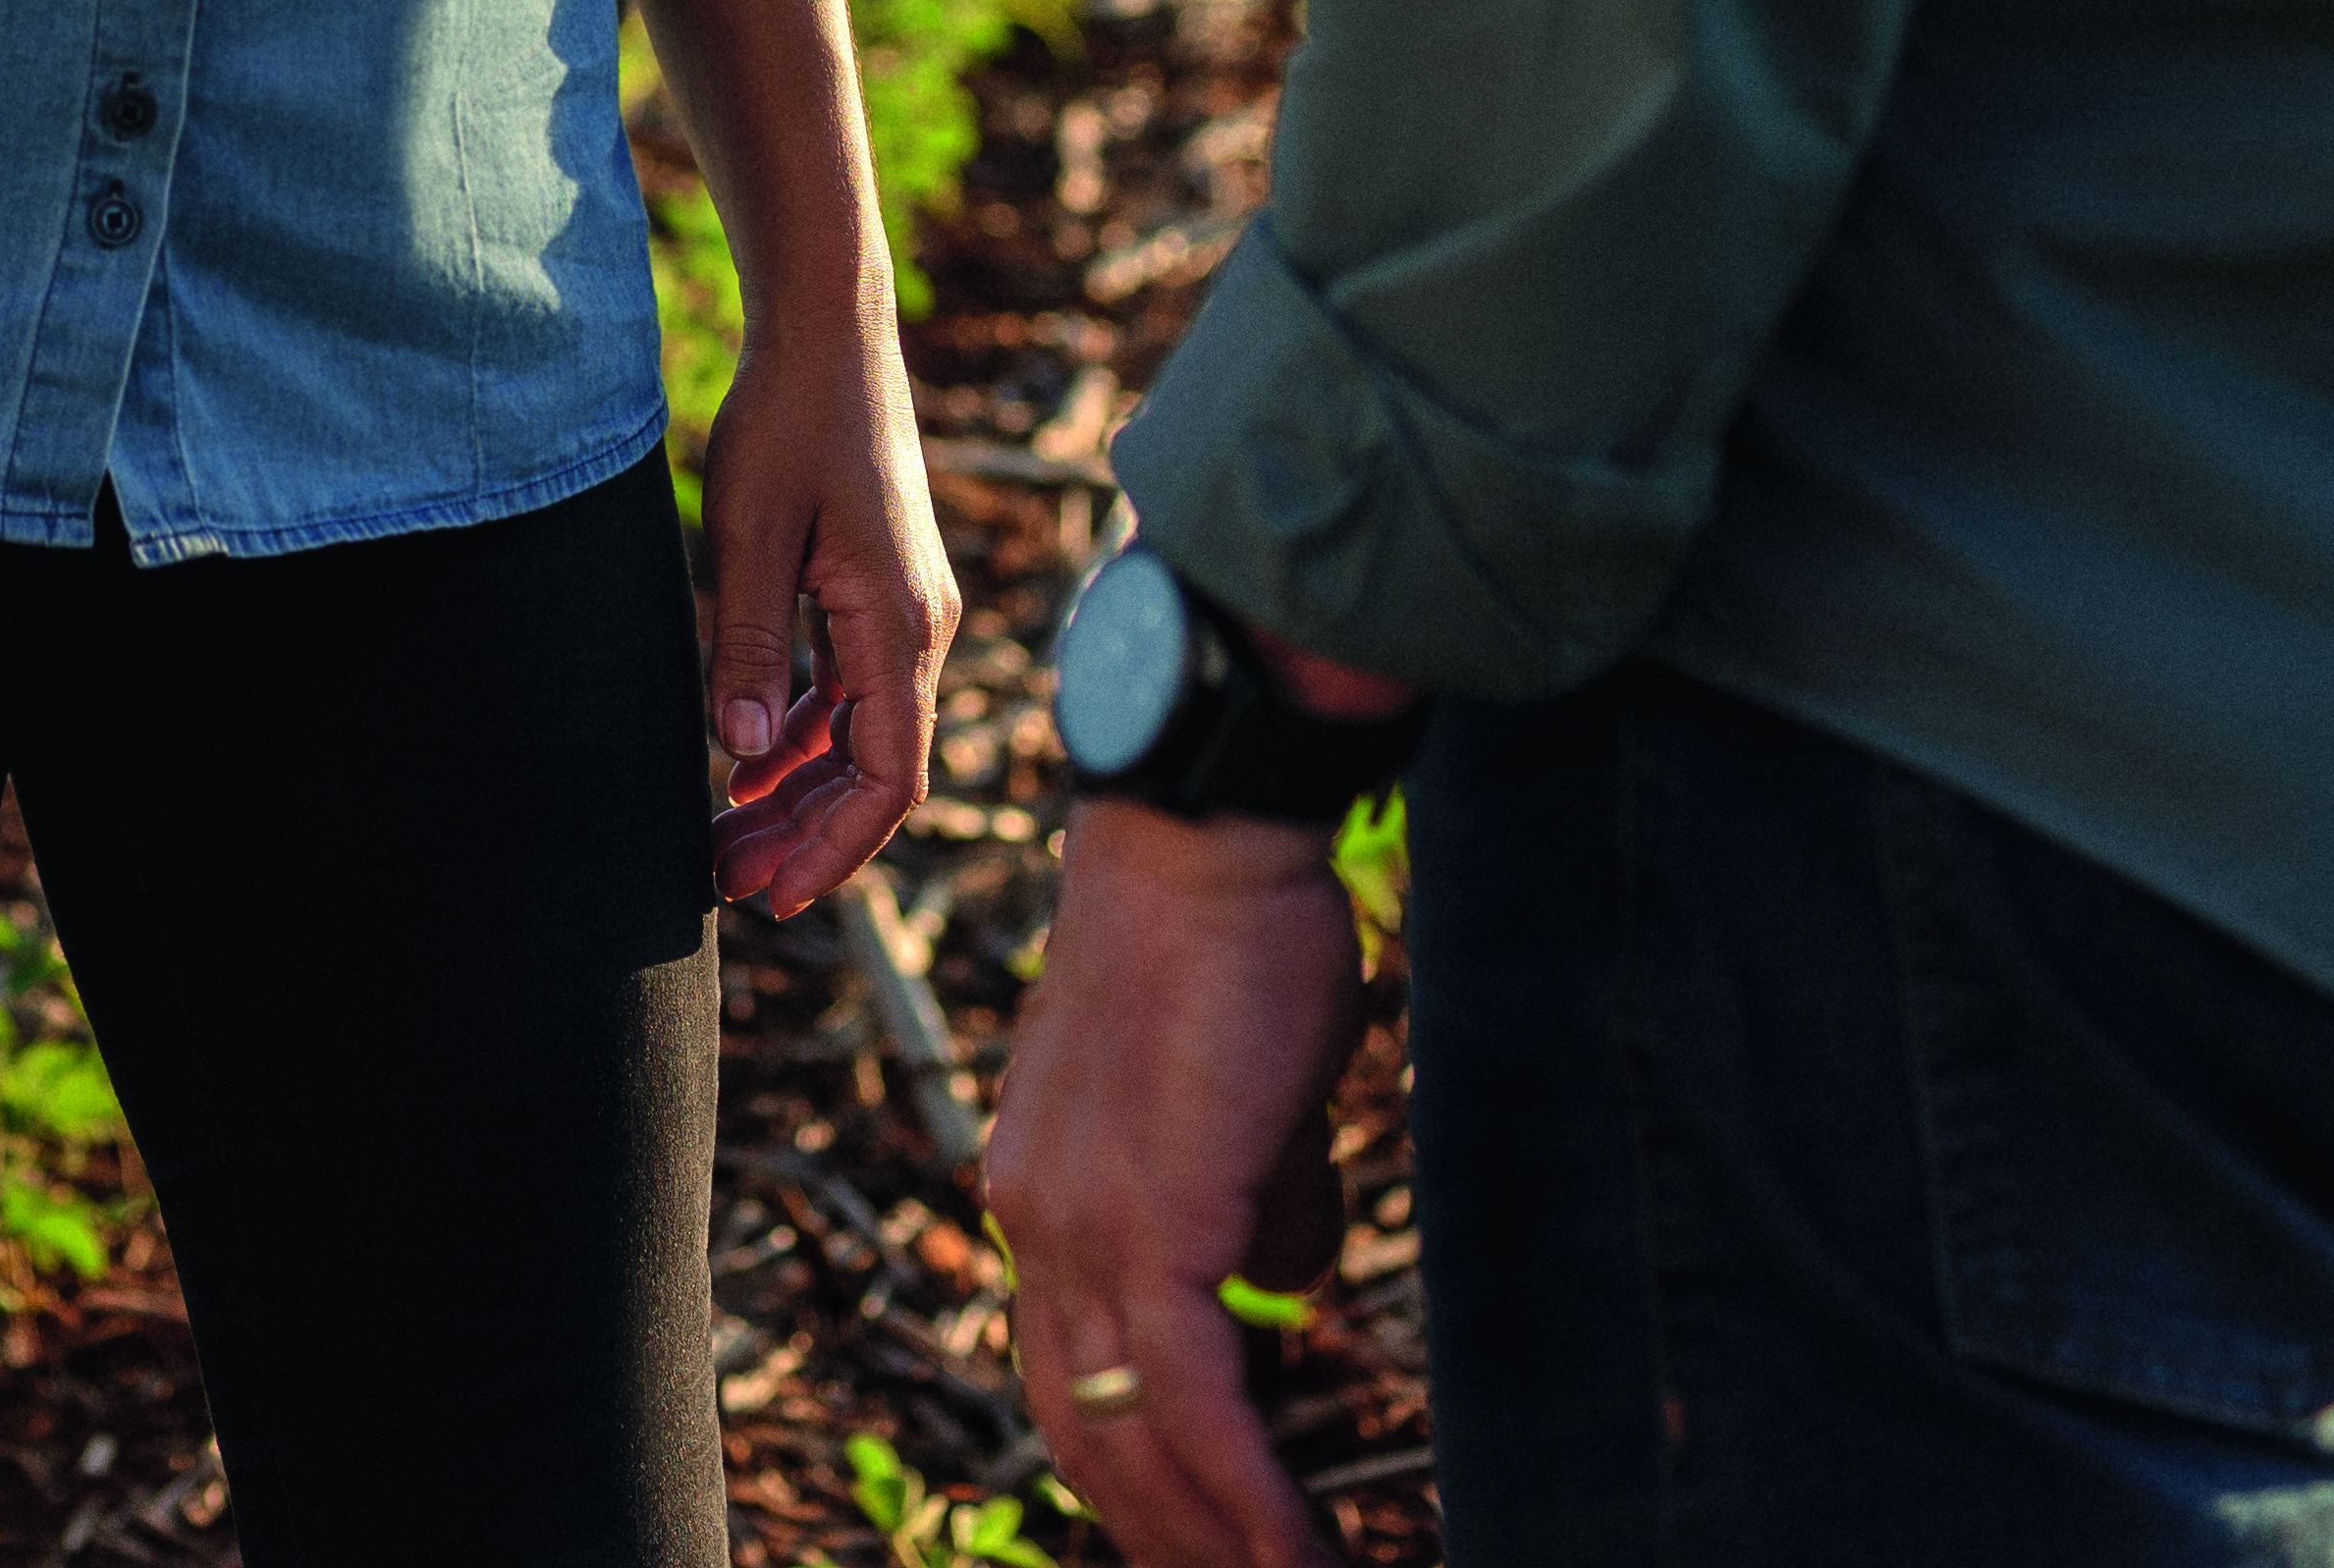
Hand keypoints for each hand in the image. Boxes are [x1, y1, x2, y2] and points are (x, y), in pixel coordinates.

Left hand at [693, 311, 956, 923]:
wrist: (826, 332)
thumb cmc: (787, 419)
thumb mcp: (748, 533)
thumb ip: (747, 645)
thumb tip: (740, 756)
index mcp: (900, 625)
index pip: (887, 778)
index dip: (834, 849)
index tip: (774, 896)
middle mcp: (919, 628)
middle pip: (874, 769)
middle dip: (804, 837)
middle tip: (724, 883)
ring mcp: (902, 609)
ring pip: (859, 735)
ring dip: (797, 792)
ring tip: (723, 839)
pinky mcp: (877, 589)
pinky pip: (849, 690)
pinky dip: (802, 735)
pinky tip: (746, 765)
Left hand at [990, 801, 1367, 1567]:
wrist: (1205, 836)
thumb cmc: (1236, 943)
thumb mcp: (1239, 1109)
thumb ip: (1248, 1208)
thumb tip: (1280, 1284)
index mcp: (1041, 1191)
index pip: (1072, 1374)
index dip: (1132, 1472)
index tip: (1193, 1531)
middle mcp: (1036, 1219)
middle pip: (1085, 1432)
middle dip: (1164, 1534)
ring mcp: (1080, 1223)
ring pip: (1135, 1436)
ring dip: (1214, 1537)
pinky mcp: (1153, 1219)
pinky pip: (1196, 1397)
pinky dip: (1248, 1492)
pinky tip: (1296, 1550)